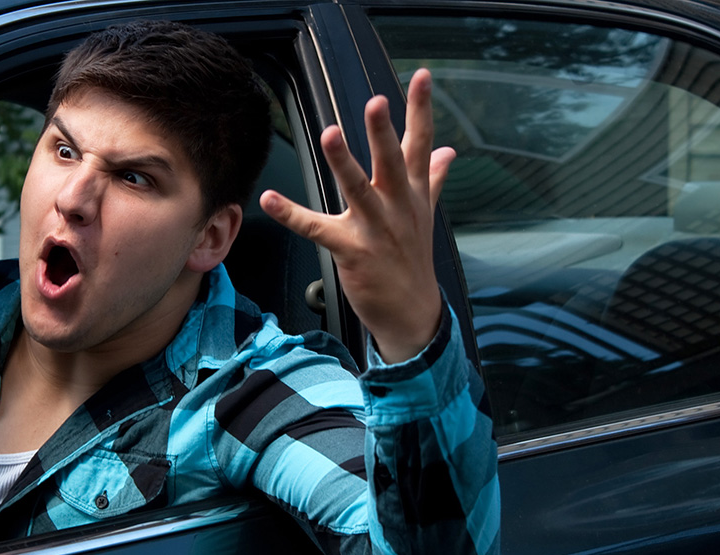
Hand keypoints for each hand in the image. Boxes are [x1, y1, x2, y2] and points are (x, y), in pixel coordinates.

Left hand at [260, 68, 452, 362]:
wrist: (413, 313)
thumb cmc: (412, 259)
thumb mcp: (426, 216)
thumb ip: (433, 180)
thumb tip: (449, 151)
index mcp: (413, 193)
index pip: (420, 144)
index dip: (420, 109)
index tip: (420, 76)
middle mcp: (398, 206)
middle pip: (392, 162)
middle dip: (384, 131)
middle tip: (377, 101)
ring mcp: (376, 229)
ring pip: (359, 189)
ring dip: (344, 161)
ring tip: (330, 134)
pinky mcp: (352, 251)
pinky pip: (317, 229)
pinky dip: (292, 215)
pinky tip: (269, 200)